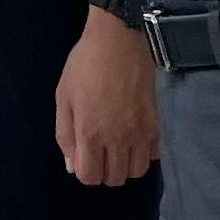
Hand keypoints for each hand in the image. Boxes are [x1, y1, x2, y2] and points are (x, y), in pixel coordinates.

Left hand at [54, 5, 157, 186]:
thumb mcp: (64, 98)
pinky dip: (143, 154)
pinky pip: (153, 155)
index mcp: (90, 133)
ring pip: (137, 171)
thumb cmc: (85, 66)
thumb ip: (65, 135)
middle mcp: (118, 139)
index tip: (83, 158)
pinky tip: (133, 140)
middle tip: (99, 153)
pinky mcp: (156, 122)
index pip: (90, 177)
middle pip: (114, 179)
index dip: (84, 172)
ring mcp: (140, 132)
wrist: (119, 40)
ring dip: (125, 166)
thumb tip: (72, 166)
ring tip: (117, 149)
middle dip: (103, 172)